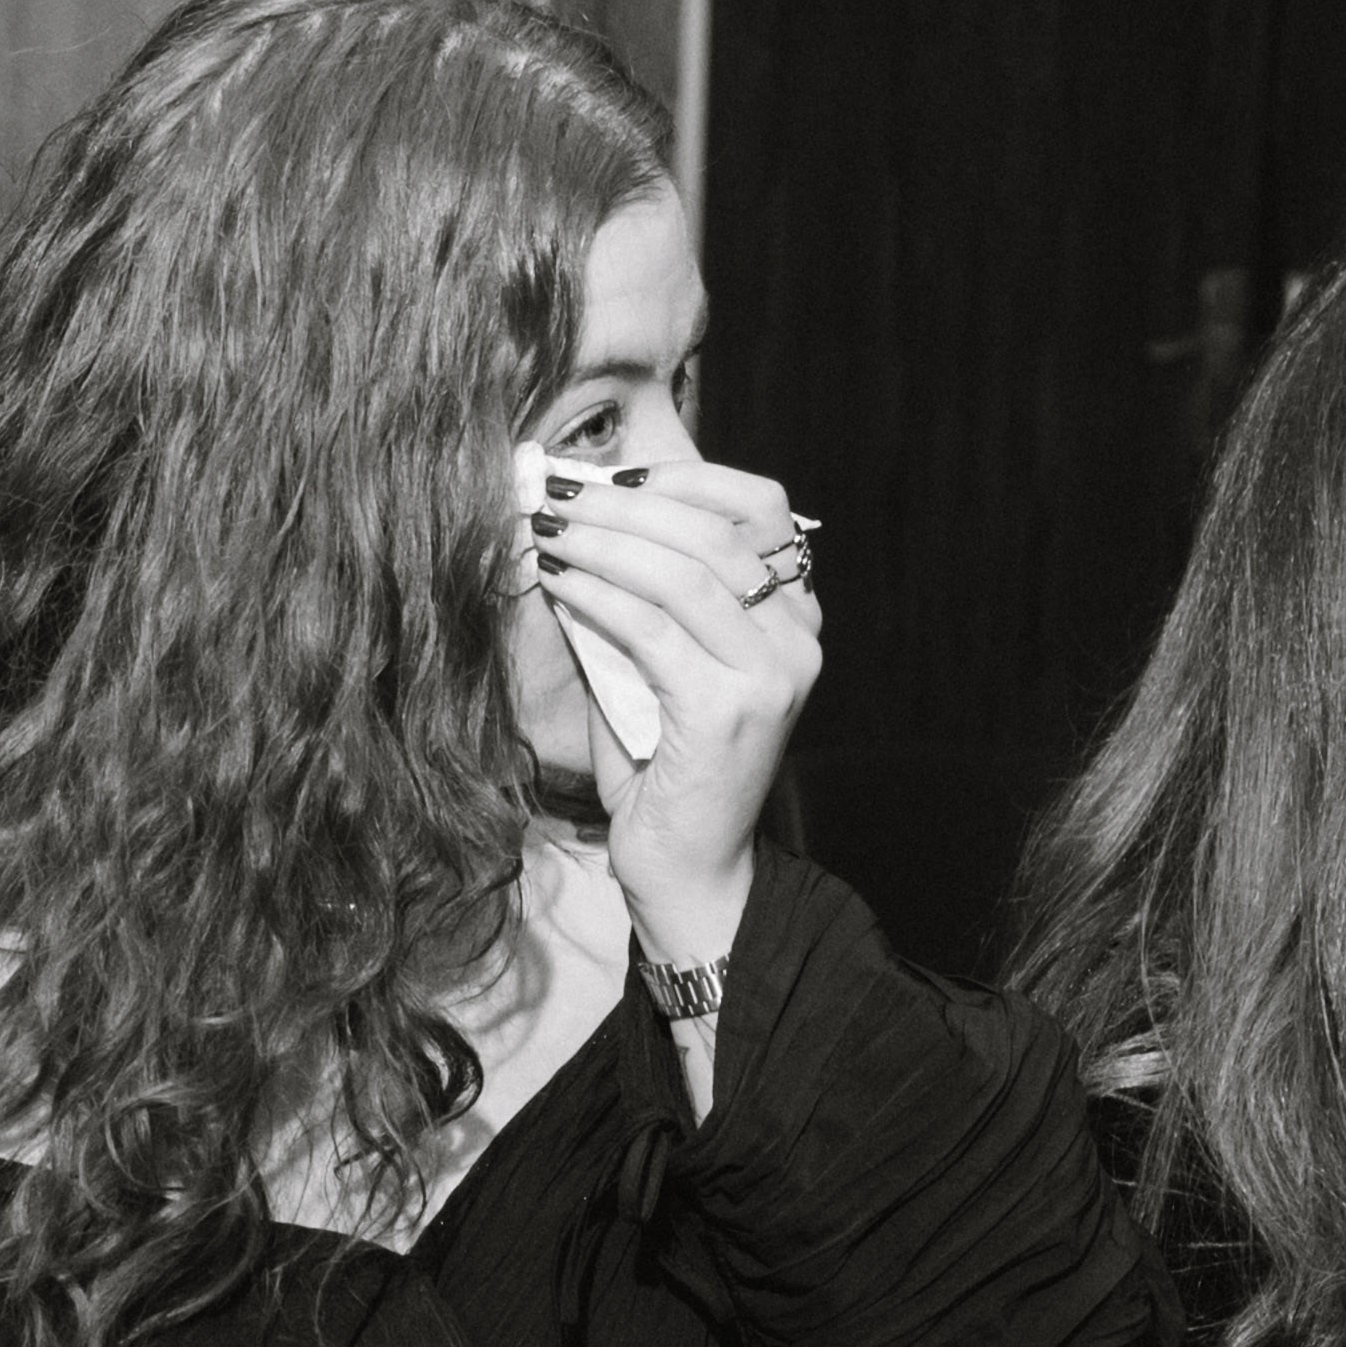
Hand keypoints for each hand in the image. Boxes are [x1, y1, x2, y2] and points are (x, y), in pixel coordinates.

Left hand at [531, 458, 821, 962]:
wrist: (688, 871)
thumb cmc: (665, 772)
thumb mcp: (657, 669)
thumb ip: (638, 602)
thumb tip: (572, 529)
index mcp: (794, 617)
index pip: (760, 508)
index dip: (685, 479)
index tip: (613, 475)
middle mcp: (798, 638)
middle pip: (714, 532)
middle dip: (624, 507)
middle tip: (555, 500)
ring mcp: (770, 674)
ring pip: (683, 573)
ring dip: (604, 545)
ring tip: (547, 535)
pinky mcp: (728, 711)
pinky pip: (653, 630)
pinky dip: (598, 599)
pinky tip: (558, 587)